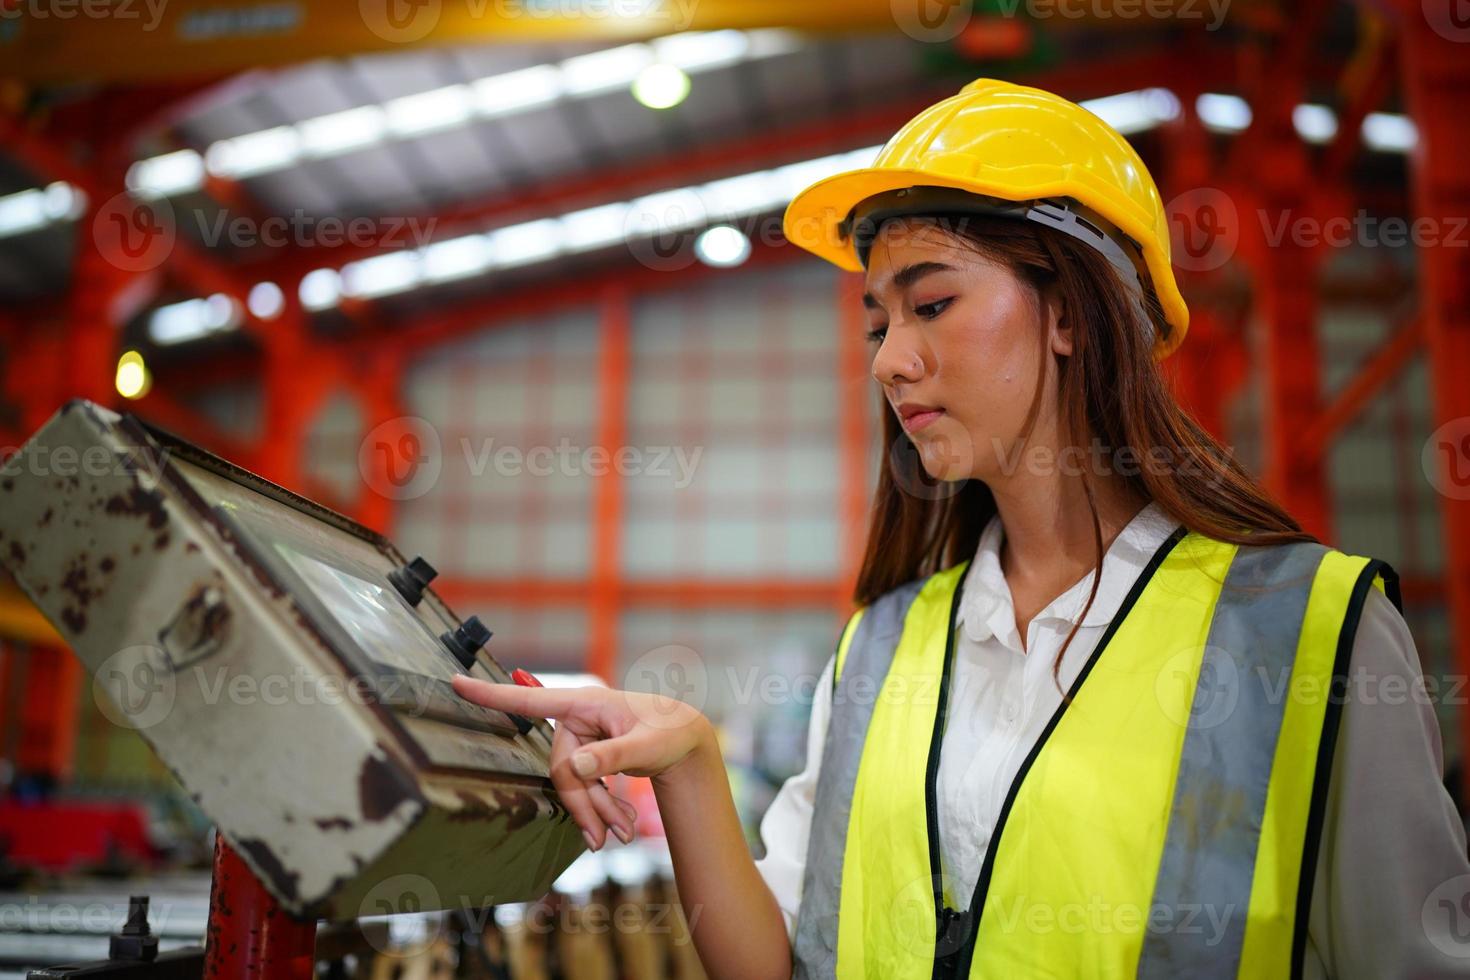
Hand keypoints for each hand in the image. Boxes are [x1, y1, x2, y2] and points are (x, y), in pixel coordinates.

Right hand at [450, 675, 710, 850]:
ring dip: (593, 813)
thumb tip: (574, 767)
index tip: (455, 681)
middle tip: (606, 839)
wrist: (688, 742)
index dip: (491, 695)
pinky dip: (599, 809)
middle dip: (582, 805)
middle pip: (560, 769)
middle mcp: (579, 719)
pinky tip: (618, 826)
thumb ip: (613, 755)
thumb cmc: (672, 734)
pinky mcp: (589, 755)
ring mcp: (583, 737)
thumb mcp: (649, 746)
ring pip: (571, 783)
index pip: (530, 701)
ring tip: (622, 836)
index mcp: (586, 703)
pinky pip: (582, 786)